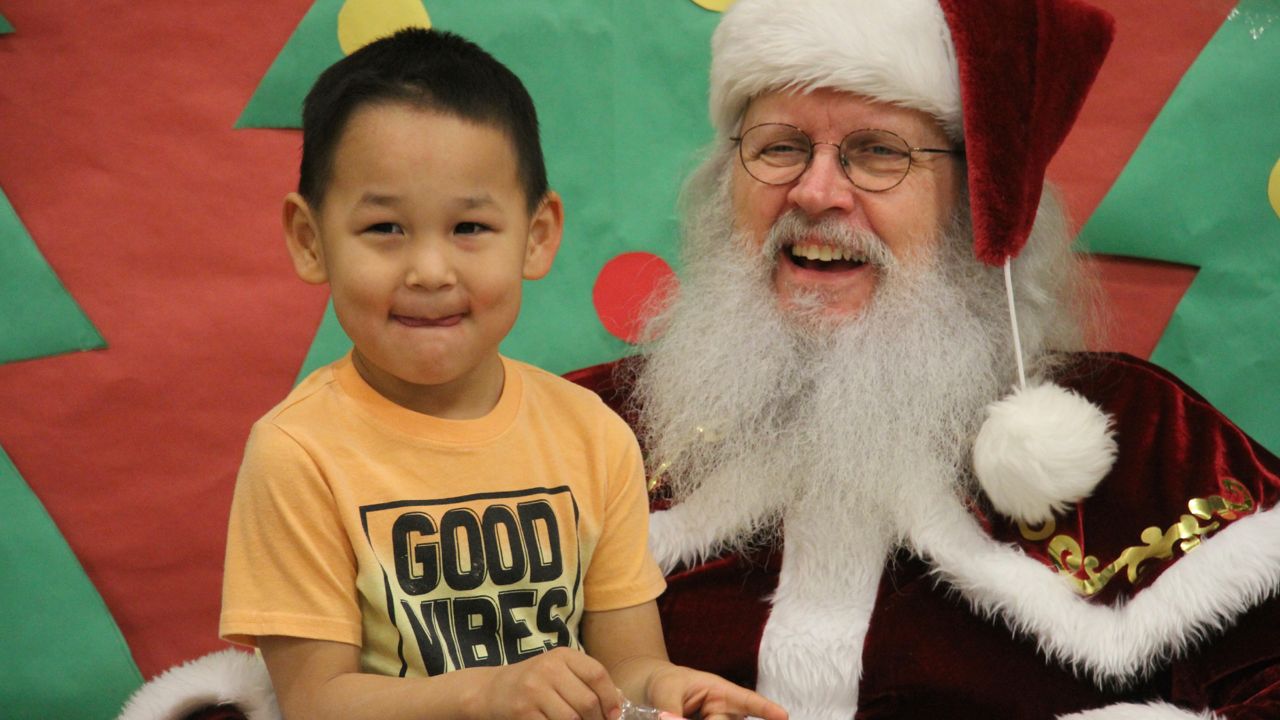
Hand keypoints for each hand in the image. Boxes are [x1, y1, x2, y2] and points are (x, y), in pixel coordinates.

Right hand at [477, 647, 623, 719]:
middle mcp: (547, 669)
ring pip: (572, 719)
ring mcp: (533, 691)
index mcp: (562, 655)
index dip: (611, 697)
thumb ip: (586, 681)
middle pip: (587, 701)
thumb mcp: (559, 671)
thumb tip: (618, 702)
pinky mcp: (522, 712)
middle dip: (597, 719)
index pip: (596, 674)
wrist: (493, 691)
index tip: (614, 715)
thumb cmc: (535, 682)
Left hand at [645, 665, 787, 719]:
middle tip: (680, 714)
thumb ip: (672, 712)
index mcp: (719, 692)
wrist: (647, 691)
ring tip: (679, 710)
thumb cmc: (662, 683)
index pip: (746, 700)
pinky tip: (681, 714)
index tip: (783, 716)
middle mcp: (723, 712)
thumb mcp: (664, 692)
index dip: (765, 709)